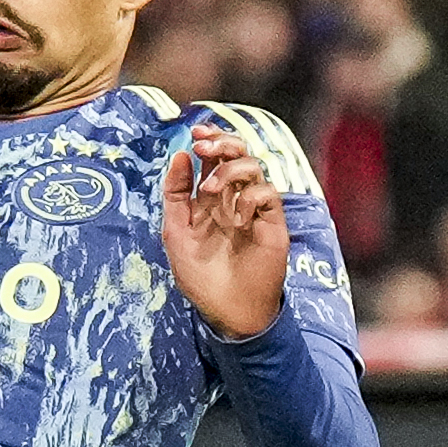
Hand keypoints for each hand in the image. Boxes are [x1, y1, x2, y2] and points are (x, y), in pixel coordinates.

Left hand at [163, 113, 290, 340]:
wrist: (228, 312)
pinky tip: (239, 218)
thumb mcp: (175, 234)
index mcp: (211, 201)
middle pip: (237, 155)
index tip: (195, 135)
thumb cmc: (201, 278)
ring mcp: (254, 210)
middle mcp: (234, 200)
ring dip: (230, 169)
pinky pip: (267, 193)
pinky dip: (251, 197)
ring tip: (211, 189)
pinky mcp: (272, 222)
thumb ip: (175, 195)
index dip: (208, 141)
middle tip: (204, 146)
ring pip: (253, 167)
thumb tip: (180, 156)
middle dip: (222, 143)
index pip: (214, 160)